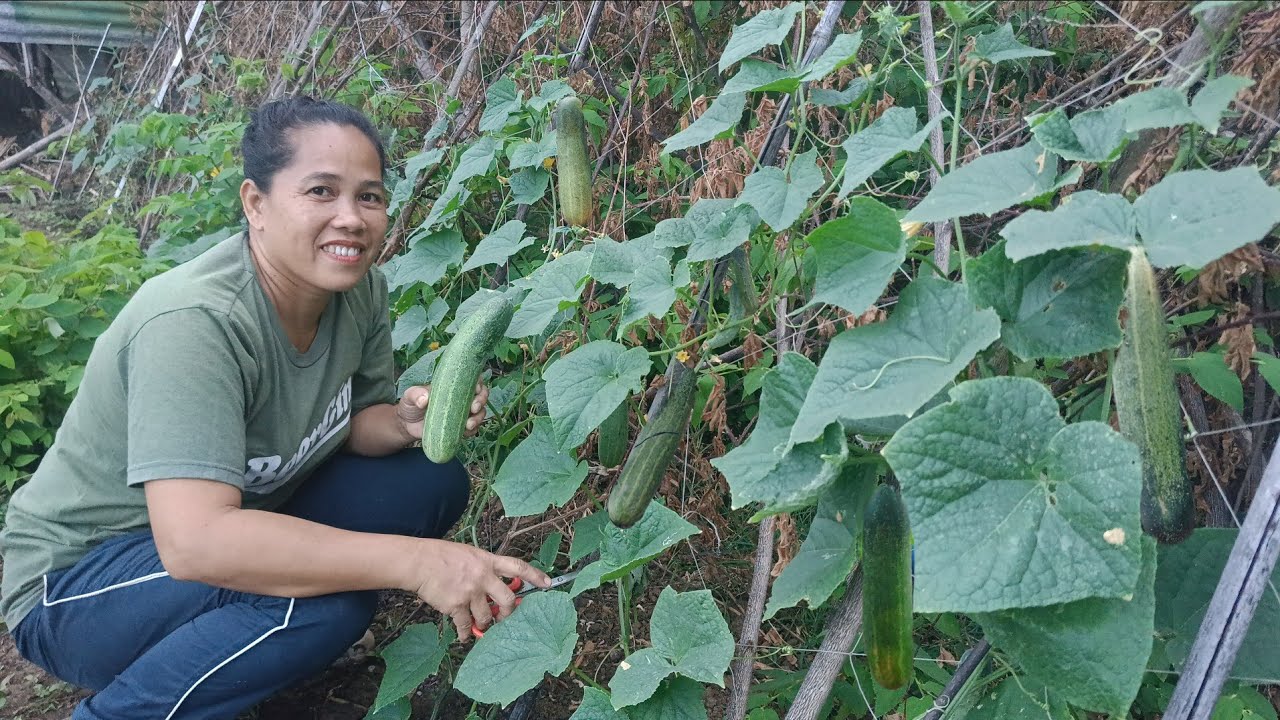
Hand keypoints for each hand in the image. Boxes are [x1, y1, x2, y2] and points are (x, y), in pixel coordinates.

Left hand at [396, 379, 489, 442]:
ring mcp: (461, 414)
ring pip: (480, 413)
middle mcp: (460, 399)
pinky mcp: (459, 428)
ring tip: (468, 425)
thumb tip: (425, 399)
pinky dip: (473, 431)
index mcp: (452, 387)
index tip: (476, 390)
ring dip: (479, 418)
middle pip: (481, 395)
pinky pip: (473, 429)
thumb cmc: (410, 406)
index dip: (479, 383)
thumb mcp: (409, 396)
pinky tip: (466, 432)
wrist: (407, 426)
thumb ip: (415, 394)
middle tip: (473, 408)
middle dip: (481, 401)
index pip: (472, 380)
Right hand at [406, 539, 550, 640]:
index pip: (517, 567)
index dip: (535, 576)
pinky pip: (466, 626)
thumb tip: (493, 584)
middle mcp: (482, 577)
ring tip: (480, 624)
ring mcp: (470, 592)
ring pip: (487, 616)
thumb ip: (483, 567)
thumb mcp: (468, 553)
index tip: (548, 584)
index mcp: (487, 561)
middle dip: (509, 613)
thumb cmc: (440, 555)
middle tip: (505, 617)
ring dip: (485, 623)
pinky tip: (464, 636)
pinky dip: (466, 634)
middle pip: (508, 600)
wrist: (418, 562)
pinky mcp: (456, 606)